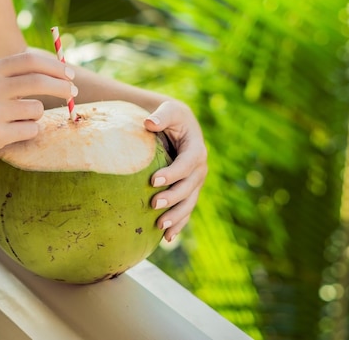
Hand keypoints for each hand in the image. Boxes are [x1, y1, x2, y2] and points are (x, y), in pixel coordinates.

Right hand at [0, 52, 76, 155]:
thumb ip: (20, 73)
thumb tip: (62, 72)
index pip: (31, 61)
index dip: (55, 67)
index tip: (69, 74)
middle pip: (39, 82)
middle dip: (62, 87)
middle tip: (73, 92)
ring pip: (37, 109)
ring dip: (36, 113)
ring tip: (16, 117)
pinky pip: (31, 129)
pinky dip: (29, 130)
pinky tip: (11, 130)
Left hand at [144, 100, 207, 241]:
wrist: (176, 127)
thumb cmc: (170, 117)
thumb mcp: (169, 110)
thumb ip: (161, 115)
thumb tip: (148, 123)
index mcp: (196, 150)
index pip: (187, 164)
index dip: (173, 173)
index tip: (153, 181)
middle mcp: (199, 169)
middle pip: (189, 187)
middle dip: (173, 198)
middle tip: (153, 204)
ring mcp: (195, 183)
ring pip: (189, 203)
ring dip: (176, 217)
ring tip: (160, 227)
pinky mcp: (187, 192)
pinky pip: (185, 210)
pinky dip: (178, 224)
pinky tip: (166, 237)